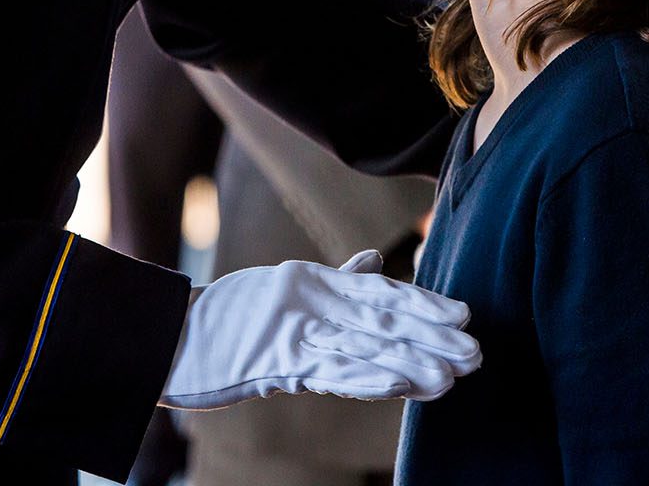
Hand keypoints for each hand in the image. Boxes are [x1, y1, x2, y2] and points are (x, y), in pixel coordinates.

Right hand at [158, 250, 481, 410]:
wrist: (173, 337)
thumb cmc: (231, 317)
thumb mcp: (283, 287)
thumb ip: (333, 279)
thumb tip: (371, 262)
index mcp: (311, 280)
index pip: (379, 289)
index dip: (424, 302)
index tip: (464, 315)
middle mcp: (308, 298)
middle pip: (382, 317)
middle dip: (432, 337)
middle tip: (476, 352)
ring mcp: (294, 329)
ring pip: (364, 344)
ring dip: (412, 362)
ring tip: (452, 376)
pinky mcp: (278, 359)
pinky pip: (332, 371)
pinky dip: (370, 378)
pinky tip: (402, 386)